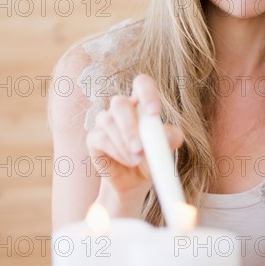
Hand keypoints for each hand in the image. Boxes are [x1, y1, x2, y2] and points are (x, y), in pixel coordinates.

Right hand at [86, 74, 183, 201]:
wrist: (136, 181)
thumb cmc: (152, 158)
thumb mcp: (165, 148)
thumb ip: (170, 138)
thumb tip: (168, 134)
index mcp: (141, 104)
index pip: (141, 84)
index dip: (146, 92)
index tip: (154, 112)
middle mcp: (121, 109)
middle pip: (119, 103)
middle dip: (129, 126)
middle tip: (139, 148)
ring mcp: (105, 122)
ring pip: (108, 121)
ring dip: (124, 143)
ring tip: (137, 160)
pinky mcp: (94, 138)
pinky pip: (101, 139)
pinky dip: (116, 151)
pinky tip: (128, 161)